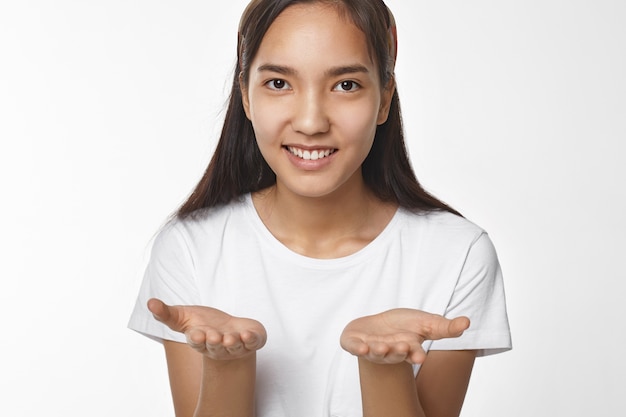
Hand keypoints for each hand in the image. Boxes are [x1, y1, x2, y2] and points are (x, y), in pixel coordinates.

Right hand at [147, 298, 266, 359]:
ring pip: (234, 347)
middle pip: (215, 347)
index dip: (197, 339)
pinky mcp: (252, 341)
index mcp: (201, 341)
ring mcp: (236, 346)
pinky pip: (253, 343)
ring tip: (230, 337)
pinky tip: (248, 334)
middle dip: (214, 342)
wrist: (230, 331)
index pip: (197, 342)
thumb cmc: (205, 324)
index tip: (196, 334)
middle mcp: (218, 346)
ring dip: (232, 343)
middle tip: (213, 336)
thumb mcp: (184, 317)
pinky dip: (251, 340)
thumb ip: (166, 314)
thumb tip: (149, 302)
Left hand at [340, 308, 469, 364]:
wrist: (377, 326)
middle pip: (395, 354)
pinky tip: (361, 348)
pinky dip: (356, 349)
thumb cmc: (404, 326)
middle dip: (398, 351)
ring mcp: (371, 348)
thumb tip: (468, 322)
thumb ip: (446, 327)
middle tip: (402, 346)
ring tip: (383, 346)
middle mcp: (390, 352)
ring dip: (379, 351)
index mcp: (408, 348)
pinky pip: (354, 348)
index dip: (416, 354)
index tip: (420, 355)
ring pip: (376, 353)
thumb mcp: (426, 323)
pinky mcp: (354, 343)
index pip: (413, 353)